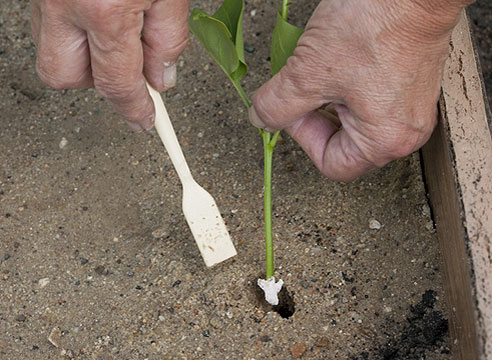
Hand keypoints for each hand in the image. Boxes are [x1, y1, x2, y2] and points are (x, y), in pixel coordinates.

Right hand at [31, 0, 188, 130]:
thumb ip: (168, 37)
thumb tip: (161, 78)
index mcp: (103, 8)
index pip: (117, 84)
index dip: (134, 108)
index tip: (145, 120)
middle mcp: (62, 3)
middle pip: (65, 76)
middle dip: (97, 83)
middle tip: (126, 66)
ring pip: (50, 50)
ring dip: (82, 56)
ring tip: (115, 36)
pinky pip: (48, 24)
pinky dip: (73, 31)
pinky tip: (98, 19)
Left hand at [249, 0, 469, 180]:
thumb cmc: (375, 25)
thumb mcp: (308, 73)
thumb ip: (277, 105)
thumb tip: (262, 120)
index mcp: (385, 141)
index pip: (330, 164)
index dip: (303, 137)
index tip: (292, 109)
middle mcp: (404, 133)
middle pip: (343, 145)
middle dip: (316, 117)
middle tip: (304, 87)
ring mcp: (411, 110)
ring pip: (354, 121)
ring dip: (330, 100)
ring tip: (325, 70)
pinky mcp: (411, 87)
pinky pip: (370, 101)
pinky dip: (348, 88)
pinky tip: (342, 61)